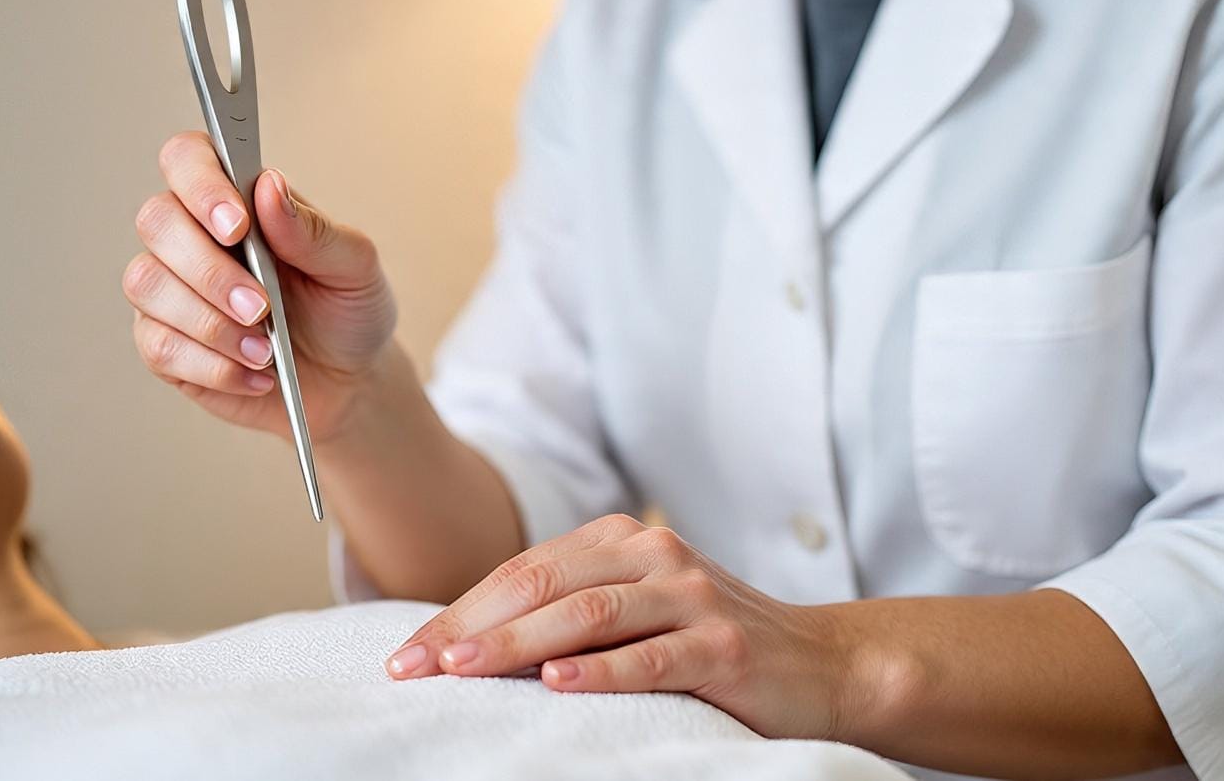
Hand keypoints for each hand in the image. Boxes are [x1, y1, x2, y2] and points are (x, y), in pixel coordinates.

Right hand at [123, 131, 398, 443]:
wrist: (348, 379)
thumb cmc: (348, 310)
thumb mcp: (354, 266)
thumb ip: (312, 229)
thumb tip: (269, 187)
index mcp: (241, 200)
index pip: (189, 159)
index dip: (201, 184)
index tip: (238, 225)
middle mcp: (196, 235)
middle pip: (157, 220)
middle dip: (210, 270)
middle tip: (262, 307)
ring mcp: (172, 288)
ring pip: (146, 284)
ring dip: (210, 323)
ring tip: (264, 349)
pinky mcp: (165, 342)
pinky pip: (158, 345)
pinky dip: (212, 365)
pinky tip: (253, 372)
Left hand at [383, 513, 852, 740]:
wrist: (816, 662)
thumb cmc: (705, 639)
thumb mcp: (635, 609)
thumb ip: (568, 609)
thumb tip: (464, 643)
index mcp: (623, 538)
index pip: (525, 570)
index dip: (461, 609)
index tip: (407, 655)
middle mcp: (654, 553)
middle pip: (545, 583)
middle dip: (472, 626)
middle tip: (414, 666)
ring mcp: (692, 594)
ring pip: (589, 612)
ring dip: (519, 644)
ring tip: (464, 669)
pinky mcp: (724, 644)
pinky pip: (651, 657)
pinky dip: (601, 670)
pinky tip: (556, 685)